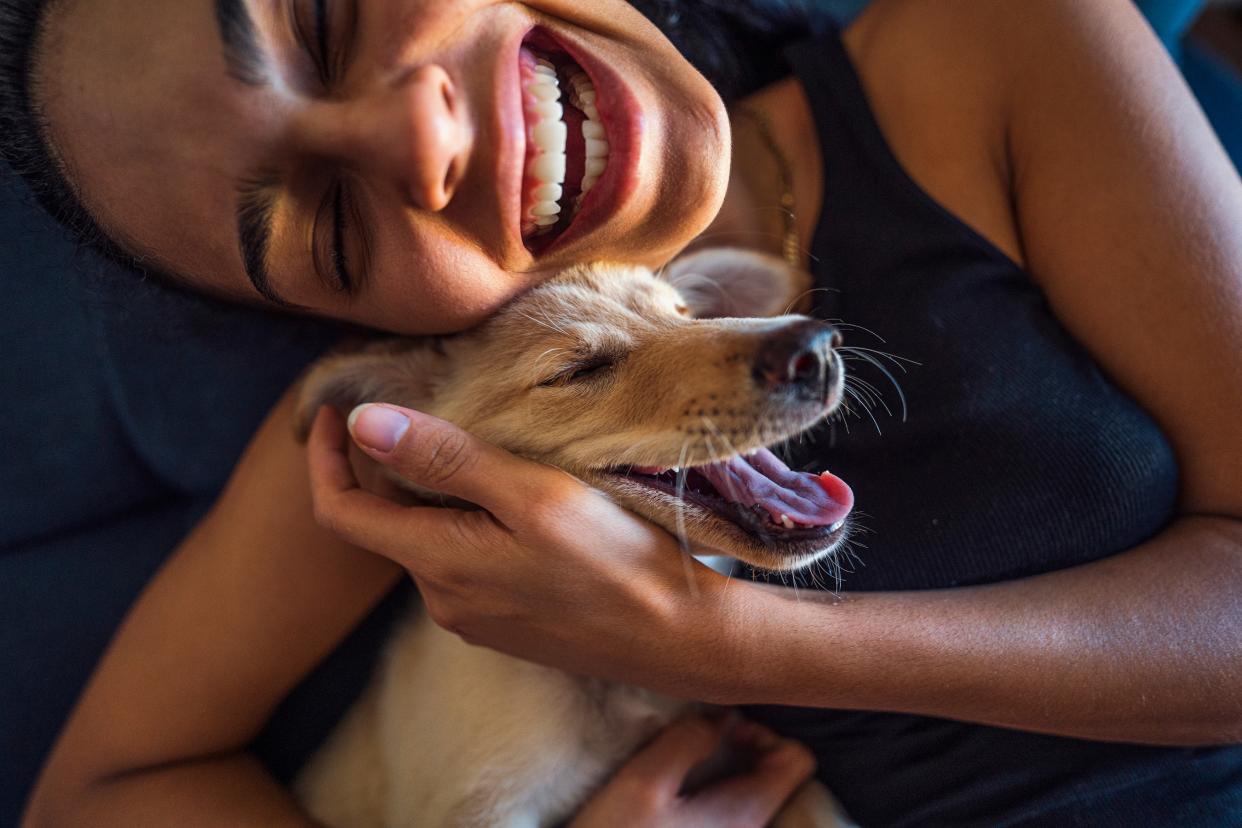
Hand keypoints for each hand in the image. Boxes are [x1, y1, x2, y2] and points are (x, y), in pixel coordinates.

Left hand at [306, 404, 752, 700]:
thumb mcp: (532, 495)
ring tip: (482, 448)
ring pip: (429, 541)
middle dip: (390, 467)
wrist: (679, 638)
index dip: (324, 458)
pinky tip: (514, 501)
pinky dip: (467, 524)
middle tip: (425, 409)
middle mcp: (442, 600)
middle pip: (387, 523)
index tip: (333, 411)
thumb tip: (362, 422)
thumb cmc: (616, 560)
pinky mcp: (505, 625)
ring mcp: (473, 618)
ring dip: (436, 495)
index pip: (340, 512)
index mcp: (437, 563)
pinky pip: (463, 564)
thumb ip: (447, 460)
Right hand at [571, 715, 815, 827]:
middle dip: (742, 746)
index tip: (720, 731)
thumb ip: (687, 740)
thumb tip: (719, 715)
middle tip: (697, 739)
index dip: (764, 733)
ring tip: (683, 758)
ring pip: (750, 789)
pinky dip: (710, 787)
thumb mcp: (644, 782)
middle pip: (777, 773)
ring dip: (723, 766)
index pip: (798, 759)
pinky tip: (675, 787)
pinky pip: (728, 808)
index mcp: (747, 813)